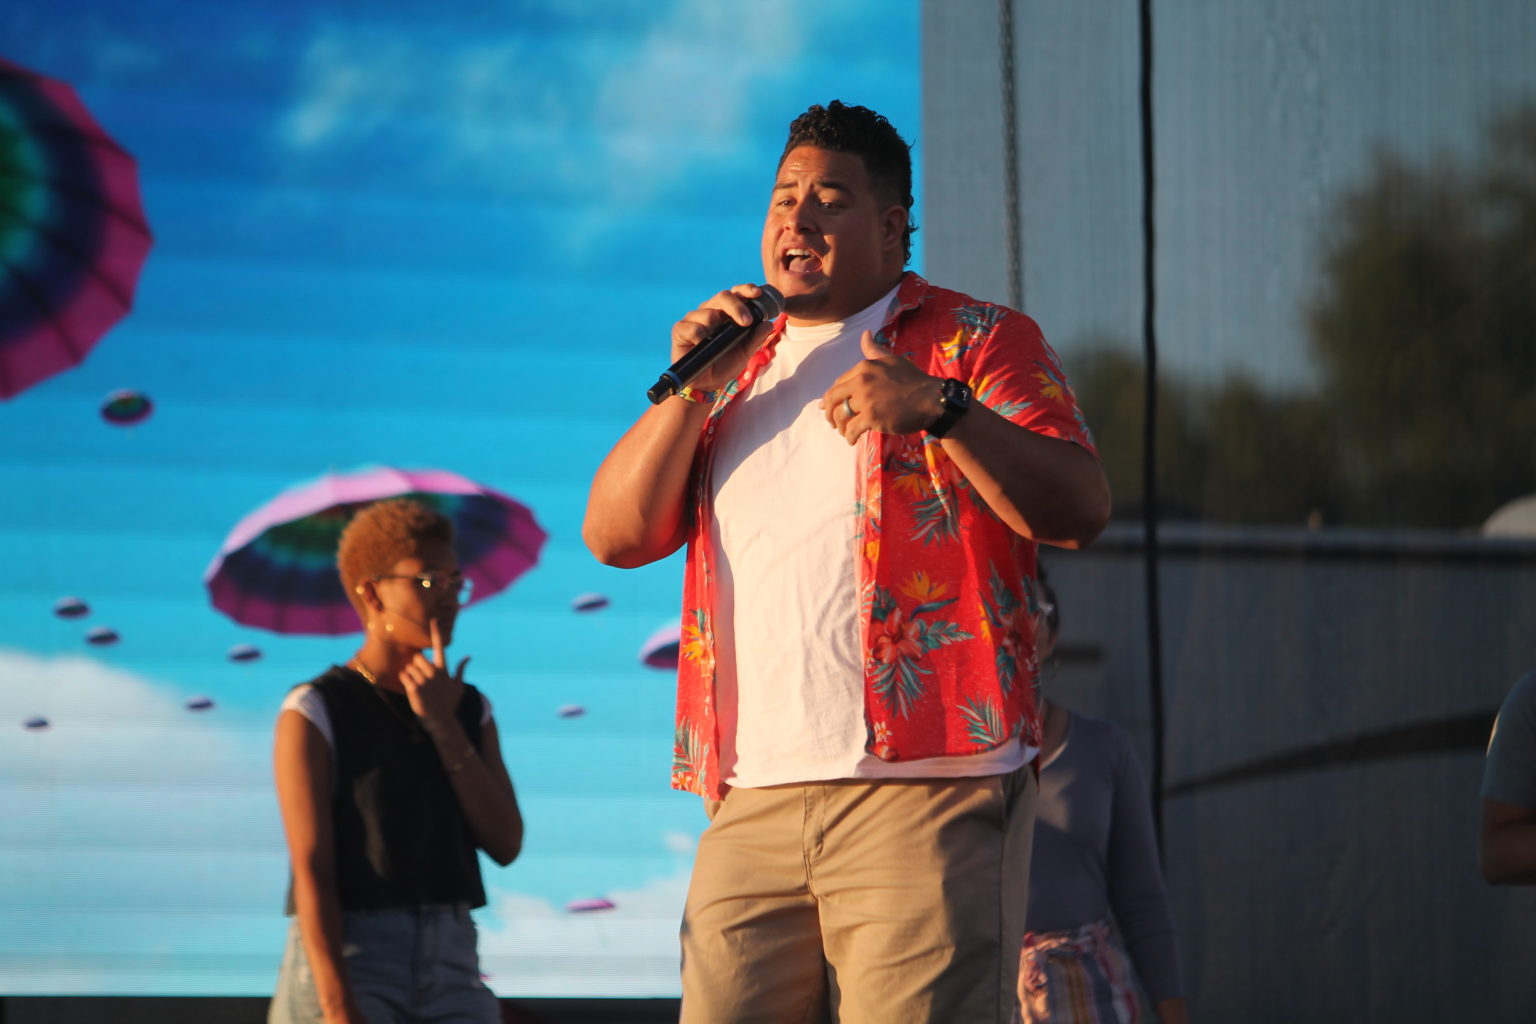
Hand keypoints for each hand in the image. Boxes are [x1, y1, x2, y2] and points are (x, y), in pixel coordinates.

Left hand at [399, 619, 468, 729]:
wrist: (442, 722)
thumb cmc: (450, 703)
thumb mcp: (458, 686)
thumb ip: (462, 669)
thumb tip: (469, 657)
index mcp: (443, 670)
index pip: (440, 646)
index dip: (436, 633)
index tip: (433, 620)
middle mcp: (434, 673)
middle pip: (417, 657)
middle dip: (416, 665)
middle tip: (420, 678)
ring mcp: (424, 680)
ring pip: (409, 667)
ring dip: (410, 675)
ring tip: (417, 686)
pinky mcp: (414, 689)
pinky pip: (404, 676)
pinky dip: (404, 680)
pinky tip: (410, 688)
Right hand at [669, 284, 774, 391]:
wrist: (706, 384)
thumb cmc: (725, 364)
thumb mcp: (745, 352)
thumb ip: (756, 338)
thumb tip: (768, 324)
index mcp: (726, 312)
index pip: (736, 293)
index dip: (746, 289)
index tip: (757, 294)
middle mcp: (709, 310)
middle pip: (723, 296)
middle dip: (737, 307)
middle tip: (747, 322)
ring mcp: (694, 318)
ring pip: (709, 313)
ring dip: (716, 328)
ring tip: (715, 344)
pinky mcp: (680, 329)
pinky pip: (694, 328)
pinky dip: (701, 337)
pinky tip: (701, 346)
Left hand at [821, 330, 943, 443]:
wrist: (931, 399)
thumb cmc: (914, 380)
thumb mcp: (893, 360)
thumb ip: (874, 350)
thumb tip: (865, 334)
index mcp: (864, 367)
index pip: (839, 383)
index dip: (832, 396)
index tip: (829, 406)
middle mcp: (861, 381)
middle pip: (833, 398)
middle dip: (829, 412)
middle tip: (832, 422)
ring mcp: (866, 399)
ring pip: (840, 415)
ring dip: (839, 426)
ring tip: (843, 432)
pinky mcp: (872, 417)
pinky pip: (851, 429)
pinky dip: (849, 437)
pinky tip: (851, 440)